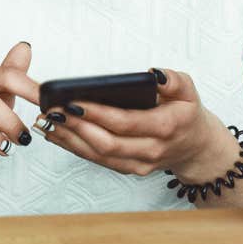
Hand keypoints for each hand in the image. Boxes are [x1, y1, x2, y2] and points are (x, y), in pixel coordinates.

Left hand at [39, 68, 236, 178]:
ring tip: (46, 120)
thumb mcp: (189, 90)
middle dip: (76, 127)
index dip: (97, 114)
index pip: (125, 123)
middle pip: (106, 143)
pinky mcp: (127, 169)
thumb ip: (174, 79)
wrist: (196, 147)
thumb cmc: (187, 113)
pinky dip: (74, 146)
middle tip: (52, 111)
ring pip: (98, 155)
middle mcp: (150, 150)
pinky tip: (56, 133)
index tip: (73, 102)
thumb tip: (153, 74)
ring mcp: (138, 164)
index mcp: (165, 128)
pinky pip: (97, 159)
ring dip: (69, 138)